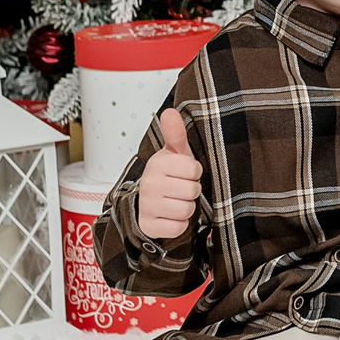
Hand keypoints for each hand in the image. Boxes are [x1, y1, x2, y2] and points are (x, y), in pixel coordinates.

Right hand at [136, 108, 202, 242]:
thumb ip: (176, 134)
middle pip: (192, 190)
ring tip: (175, 201)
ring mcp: (148, 205)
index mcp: (157, 163)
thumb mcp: (174, 154)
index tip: (183, 173)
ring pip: (187, 209)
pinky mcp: (149, 225)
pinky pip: (178, 227)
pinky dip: (178, 224)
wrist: (145, 204)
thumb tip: (170, 112)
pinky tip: (169, 216)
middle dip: (190, 191)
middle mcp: (150, 183)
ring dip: (186, 208)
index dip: (193, 173)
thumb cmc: (166, 177)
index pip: (194, 169)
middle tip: (179, 189)